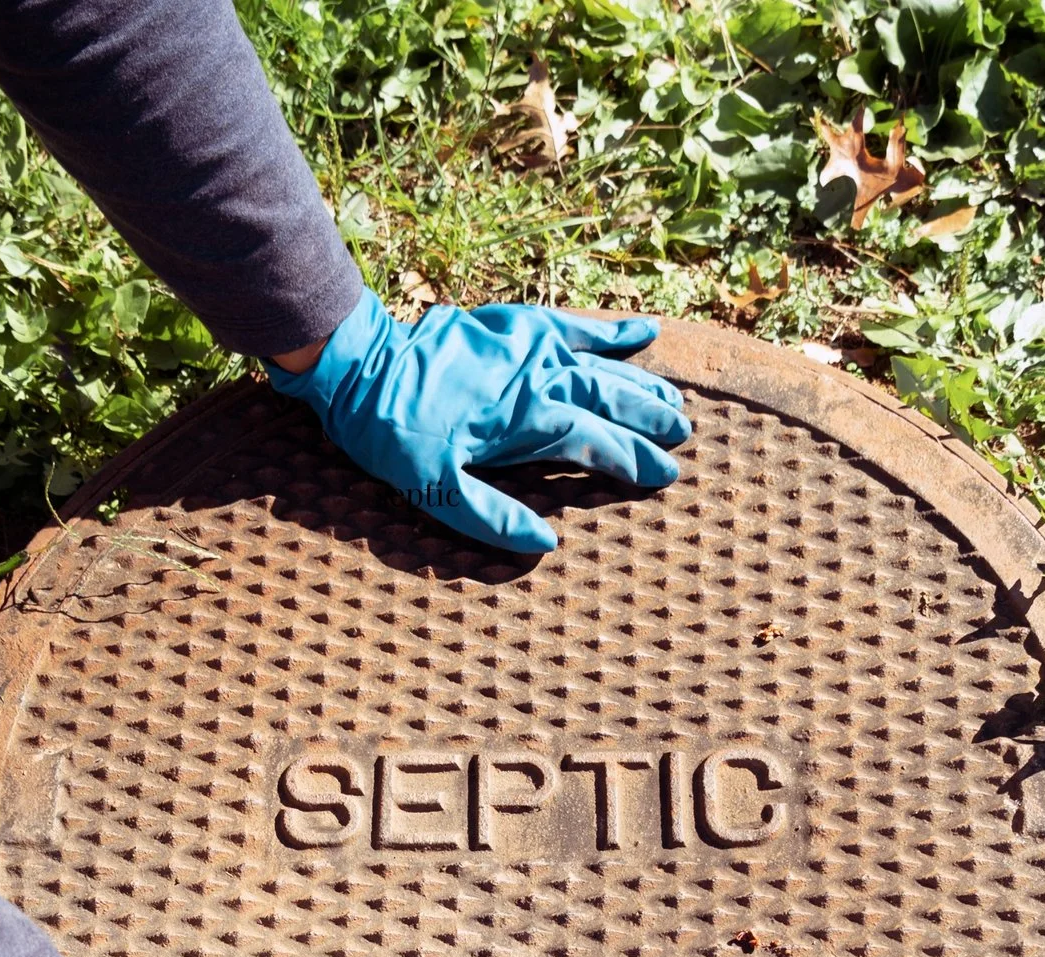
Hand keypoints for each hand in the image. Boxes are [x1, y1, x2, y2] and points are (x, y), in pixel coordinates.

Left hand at [265, 286, 691, 553]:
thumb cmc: (394, 433)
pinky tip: (645, 331)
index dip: (635, 461)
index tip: (666, 474)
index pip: (599, 444)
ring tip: (673, 401)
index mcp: (530, 422)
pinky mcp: (516, 324)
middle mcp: (541, 379)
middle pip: (612, 400)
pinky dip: (611, 329)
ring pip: (602, 365)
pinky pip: (574, 324)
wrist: (362, 364)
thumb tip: (545, 544)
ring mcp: (531, 347)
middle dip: (651, 419)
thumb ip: (491, 518)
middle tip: (682, 437)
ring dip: (641, 383)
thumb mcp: (434, 490)